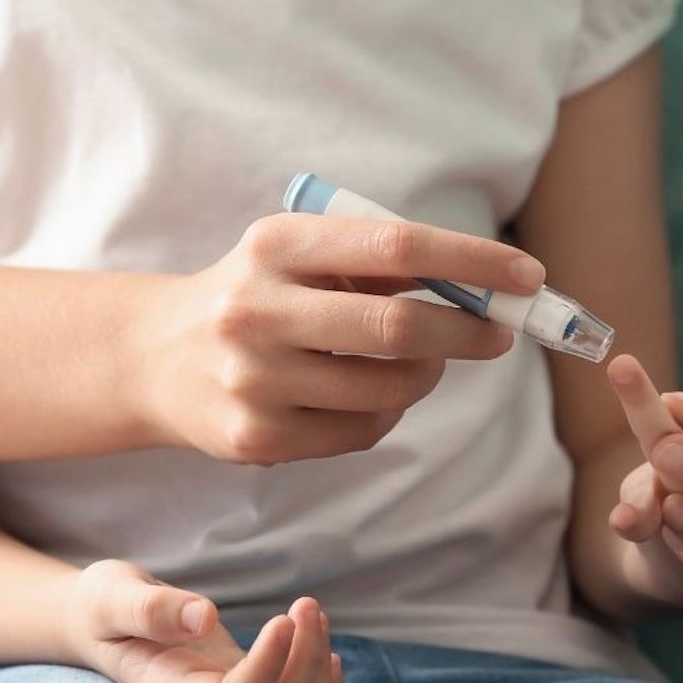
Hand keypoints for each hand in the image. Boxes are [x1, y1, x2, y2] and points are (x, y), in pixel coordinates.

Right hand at [62, 560, 342, 682]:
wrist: (99, 622)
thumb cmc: (103, 606)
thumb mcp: (112, 596)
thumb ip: (150, 609)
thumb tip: (204, 617)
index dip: (269, 670)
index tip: (283, 620)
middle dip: (305, 662)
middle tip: (303, 606)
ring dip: (319, 673)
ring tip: (313, 616)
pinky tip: (325, 649)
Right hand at [136, 213, 544, 463]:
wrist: (154, 357)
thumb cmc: (256, 294)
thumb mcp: (297, 254)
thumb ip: (374, 262)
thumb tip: (482, 285)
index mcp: (275, 245)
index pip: (395, 245)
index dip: (473, 261)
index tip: (528, 274)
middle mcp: (257, 309)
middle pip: (399, 326)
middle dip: (468, 331)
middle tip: (498, 334)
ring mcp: (254, 379)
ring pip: (388, 389)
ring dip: (428, 376)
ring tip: (424, 361)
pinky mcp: (256, 437)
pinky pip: (360, 432)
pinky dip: (387, 414)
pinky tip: (372, 395)